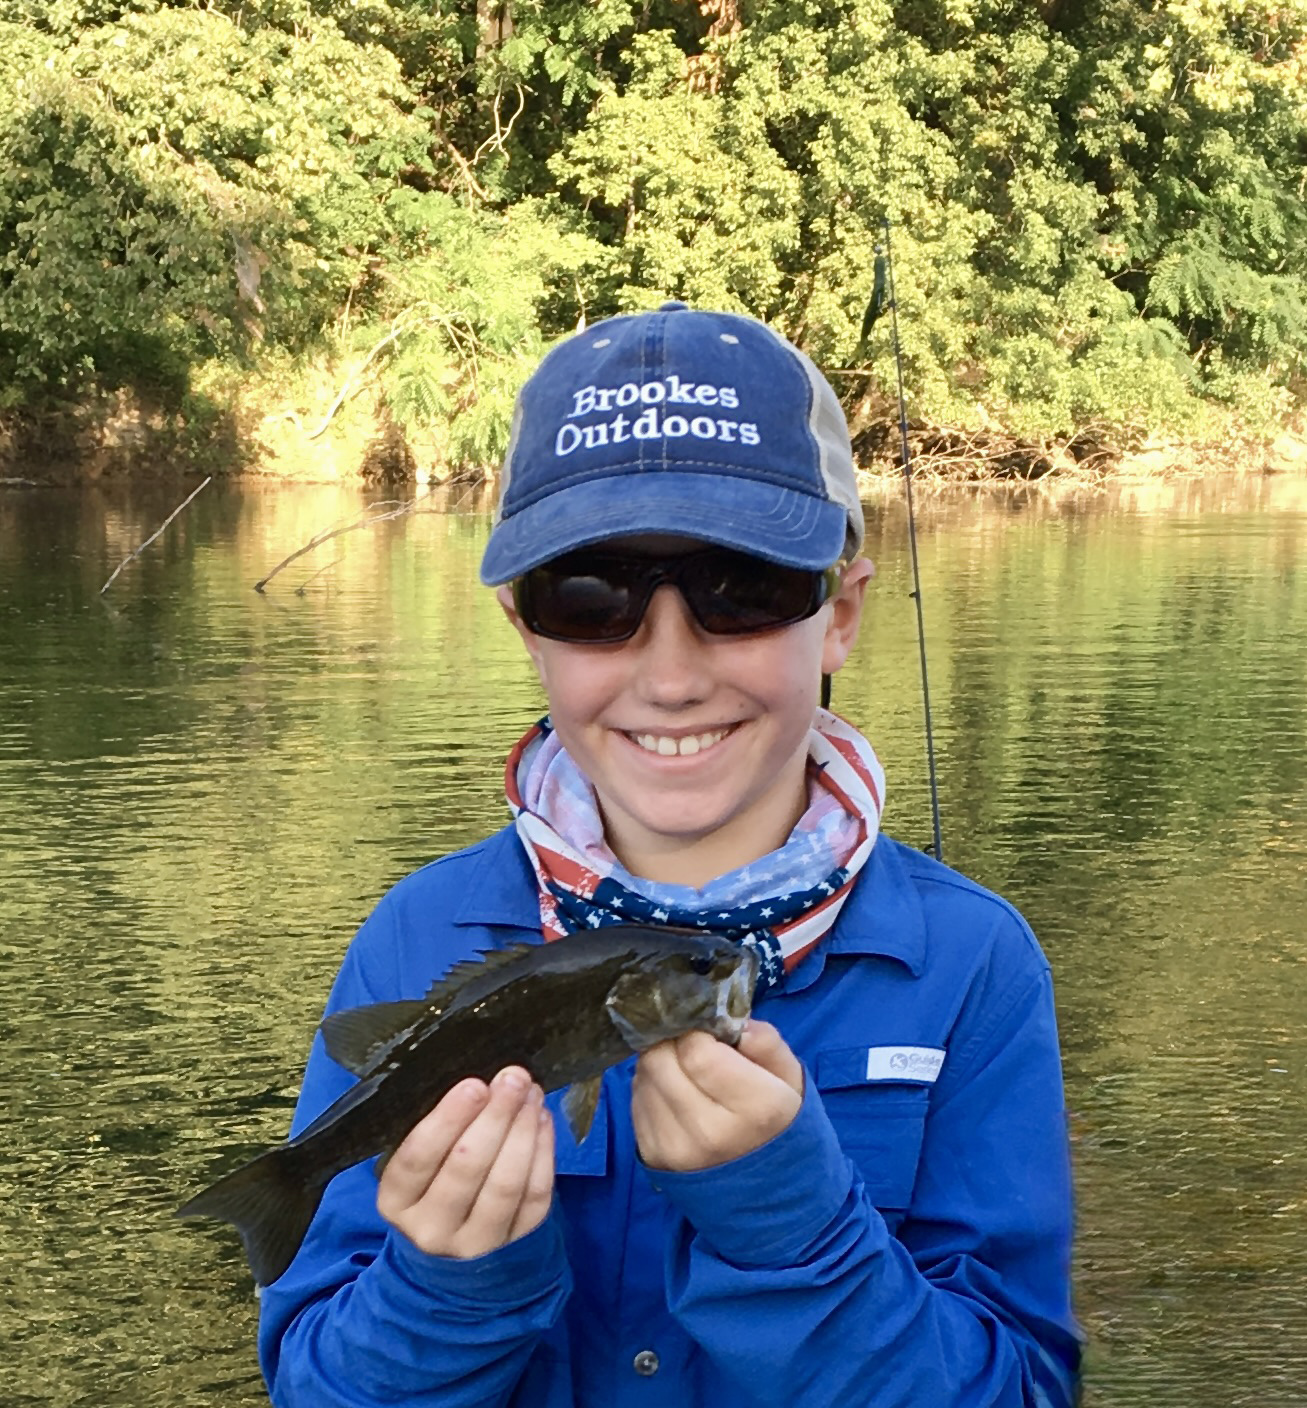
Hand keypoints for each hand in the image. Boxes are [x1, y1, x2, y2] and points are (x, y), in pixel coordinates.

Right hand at [376, 1066, 554, 1259]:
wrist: (449, 1244)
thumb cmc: (430, 1181)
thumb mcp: (417, 1160)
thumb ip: (440, 1128)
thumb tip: (484, 1084)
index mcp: (396, 1201)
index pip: (417, 1158)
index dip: (447, 1119)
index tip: (474, 1085)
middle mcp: (431, 1229)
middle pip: (466, 1169)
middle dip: (495, 1117)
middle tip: (513, 1079)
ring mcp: (474, 1243)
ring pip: (504, 1185)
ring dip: (523, 1132)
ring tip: (531, 1095)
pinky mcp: (513, 1244)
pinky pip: (534, 1197)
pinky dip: (542, 1153)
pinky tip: (542, 1120)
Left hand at [631, 1021, 803, 1172]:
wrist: (763, 1187)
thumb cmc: (776, 1119)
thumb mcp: (790, 1076)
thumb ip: (766, 1042)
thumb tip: (734, 1024)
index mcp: (755, 1108)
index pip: (697, 1050)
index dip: (697, 1031)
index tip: (708, 1033)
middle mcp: (710, 1132)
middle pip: (661, 1060)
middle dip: (672, 1041)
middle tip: (690, 1045)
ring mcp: (676, 1148)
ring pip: (644, 1075)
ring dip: (659, 1062)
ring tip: (684, 1070)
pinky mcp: (652, 1155)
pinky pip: (636, 1098)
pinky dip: (651, 1086)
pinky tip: (673, 1094)